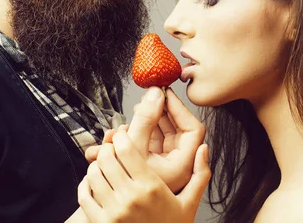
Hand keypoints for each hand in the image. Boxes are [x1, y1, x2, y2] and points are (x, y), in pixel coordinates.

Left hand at [78, 128, 209, 222]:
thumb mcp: (190, 203)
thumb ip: (199, 174)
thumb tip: (204, 147)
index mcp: (151, 187)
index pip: (126, 149)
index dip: (120, 137)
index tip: (122, 136)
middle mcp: (131, 197)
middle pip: (106, 158)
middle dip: (107, 149)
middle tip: (111, 149)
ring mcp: (114, 212)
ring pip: (93, 173)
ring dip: (96, 166)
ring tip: (104, 166)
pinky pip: (84, 195)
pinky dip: (86, 185)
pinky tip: (95, 184)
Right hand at [85, 87, 204, 192]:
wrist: (109, 219)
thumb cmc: (125, 189)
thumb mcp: (135, 148)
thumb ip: (146, 120)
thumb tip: (156, 93)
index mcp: (182, 165)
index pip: (193, 128)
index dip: (179, 108)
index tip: (164, 93)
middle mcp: (175, 165)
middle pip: (172, 129)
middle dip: (153, 115)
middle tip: (141, 104)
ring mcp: (161, 166)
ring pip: (156, 136)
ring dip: (137, 127)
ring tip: (118, 129)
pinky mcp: (146, 166)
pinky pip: (143, 145)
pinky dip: (129, 139)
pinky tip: (111, 139)